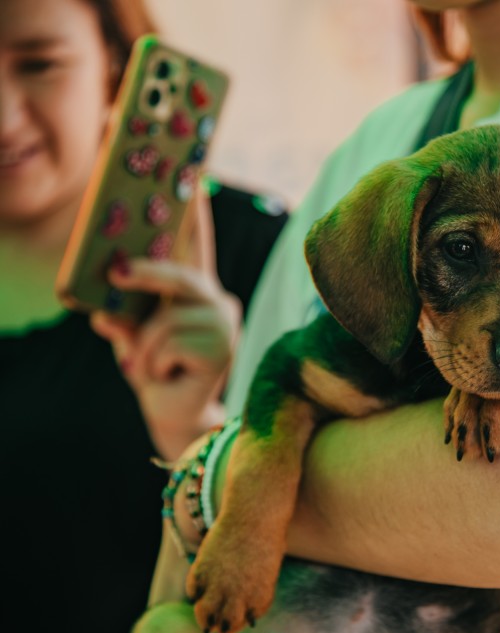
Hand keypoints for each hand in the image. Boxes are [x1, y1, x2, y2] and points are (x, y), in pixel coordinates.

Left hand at [92, 189, 241, 459]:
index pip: (196, 245)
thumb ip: (123, 320)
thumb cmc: (155, 371)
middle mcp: (217, 303)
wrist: (178, 418)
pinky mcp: (221, 348)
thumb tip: (103, 313)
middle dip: (144, 275)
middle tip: (115, 274)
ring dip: (143, 351)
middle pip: (179, 276)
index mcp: (197, 294)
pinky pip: (165, 344)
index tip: (195, 174)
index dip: (196, 212)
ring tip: (153, 370)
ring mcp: (224, 324)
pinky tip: (169, 378)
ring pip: (163, 320)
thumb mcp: (132, 339)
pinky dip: (152, 365)